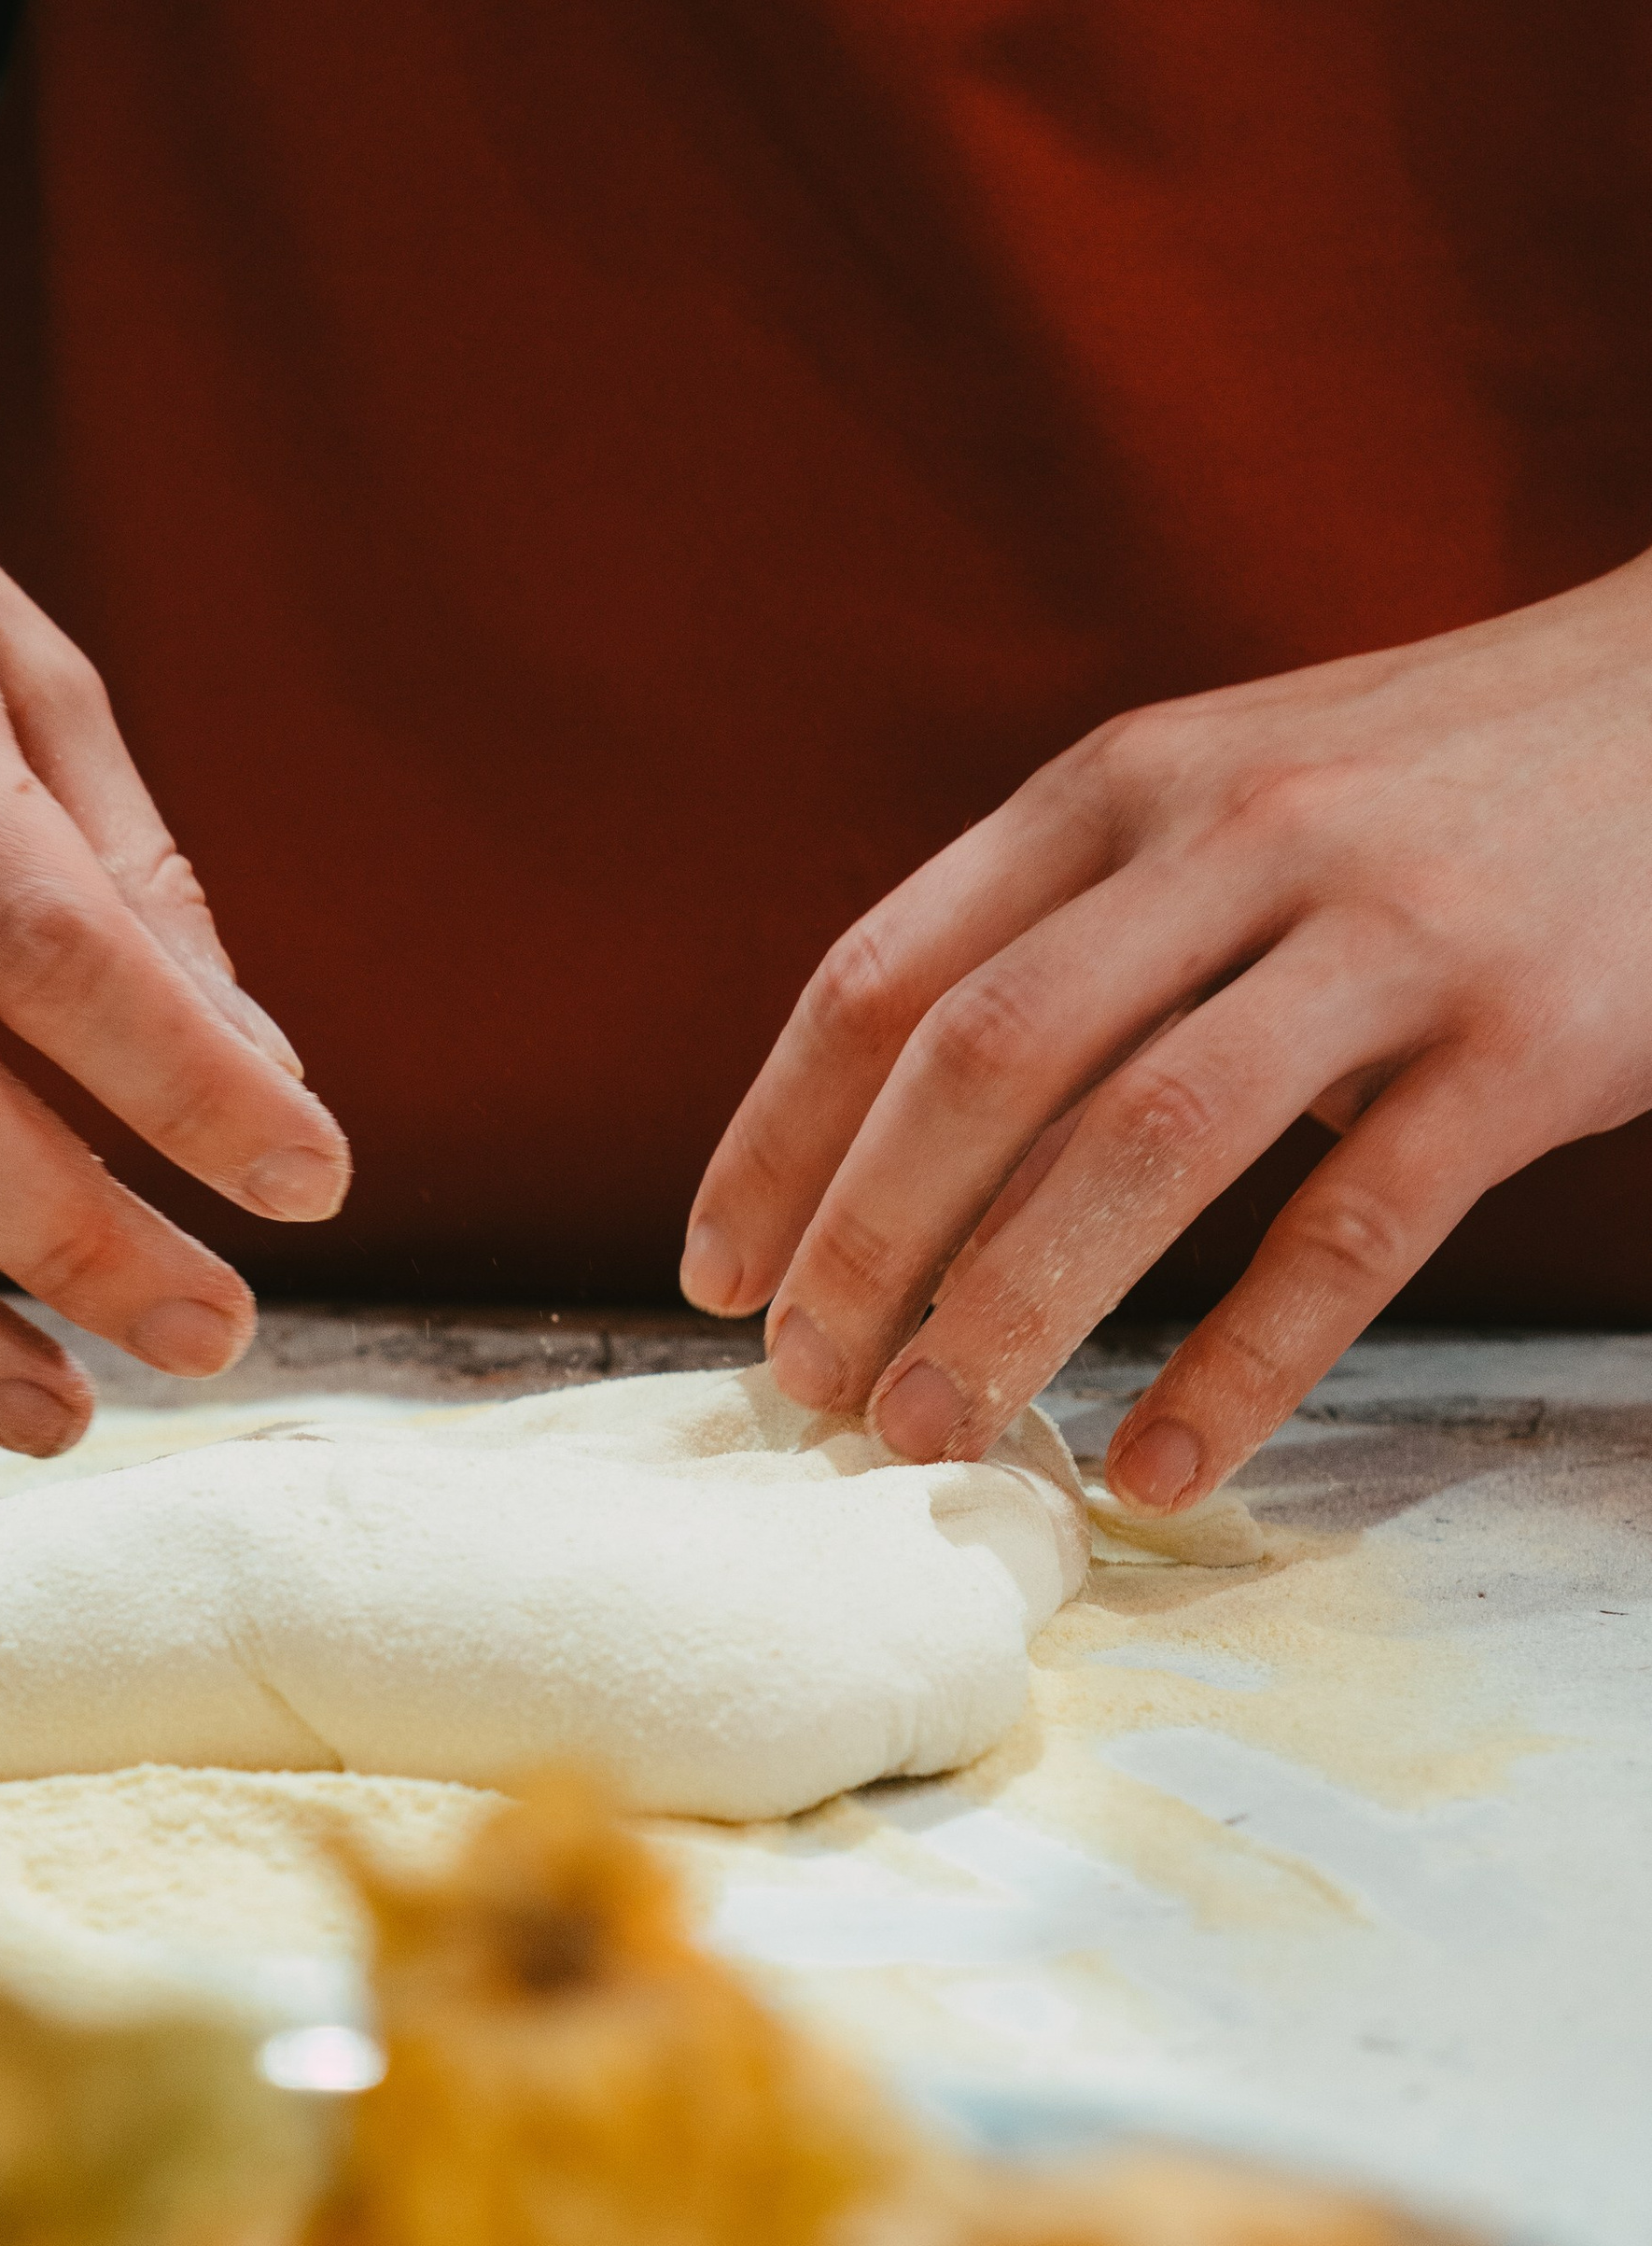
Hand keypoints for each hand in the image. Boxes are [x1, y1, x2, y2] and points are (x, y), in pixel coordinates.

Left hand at [683, 559, 1651, 1505]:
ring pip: (1145, 1143)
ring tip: (938, 1439)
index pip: (887, 974)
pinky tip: (1159, 1465)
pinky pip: (1349, 1232)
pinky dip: (1236, 1366)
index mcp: (1122, 780)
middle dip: (868, 1245)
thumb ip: (1079, 936)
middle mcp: (1231, 835)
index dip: (780, 1140)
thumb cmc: (1422, 787)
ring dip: (1014, 1309)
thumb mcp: (1225, 799)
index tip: (719, 1276)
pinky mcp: (1526, 1041)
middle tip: (812, 1392)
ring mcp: (1384, 932)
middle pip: (984, 1060)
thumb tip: (907, 1163)